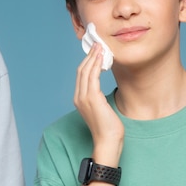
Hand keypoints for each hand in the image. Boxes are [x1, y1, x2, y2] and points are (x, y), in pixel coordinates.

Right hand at [74, 43, 123, 165]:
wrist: (107, 141)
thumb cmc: (107, 127)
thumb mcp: (100, 108)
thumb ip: (97, 97)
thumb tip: (101, 88)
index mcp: (79, 98)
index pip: (81, 75)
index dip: (87, 61)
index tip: (95, 51)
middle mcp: (78, 96)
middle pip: (81, 70)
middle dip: (89, 55)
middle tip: (97, 44)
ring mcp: (84, 97)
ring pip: (86, 71)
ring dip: (93, 57)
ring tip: (100, 47)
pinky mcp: (92, 98)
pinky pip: (93, 77)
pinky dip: (96, 65)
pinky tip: (102, 58)